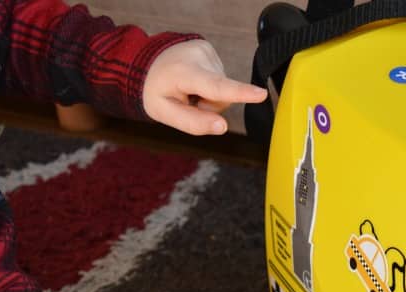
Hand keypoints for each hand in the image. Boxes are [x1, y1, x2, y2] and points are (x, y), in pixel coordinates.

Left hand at [142, 39, 267, 134]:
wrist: (145, 63)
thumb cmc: (154, 90)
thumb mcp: (165, 114)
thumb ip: (193, 124)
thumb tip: (222, 127)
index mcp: (185, 73)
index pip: (216, 86)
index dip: (240, 93)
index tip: (261, 94)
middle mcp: (198, 56)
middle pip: (222, 97)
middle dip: (209, 106)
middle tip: (188, 101)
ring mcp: (206, 49)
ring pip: (224, 89)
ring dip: (209, 96)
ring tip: (189, 89)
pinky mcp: (210, 49)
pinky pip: (220, 78)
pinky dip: (209, 85)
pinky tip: (193, 81)